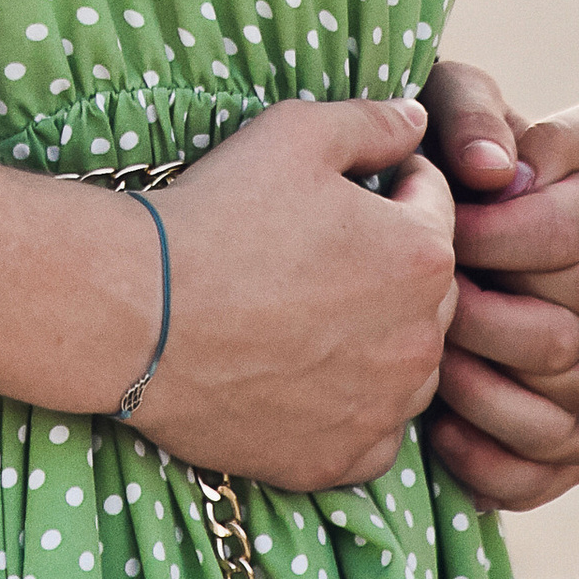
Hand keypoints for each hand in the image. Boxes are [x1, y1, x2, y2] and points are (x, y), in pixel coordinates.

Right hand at [126, 97, 458, 494]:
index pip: (436, 204)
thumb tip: (419, 118)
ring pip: (407, 364)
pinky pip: (373, 431)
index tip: (348, 186)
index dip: (394, 183)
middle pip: (428, 289)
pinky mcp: (341, 459)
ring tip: (309, 311)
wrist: (142, 314)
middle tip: (320, 249)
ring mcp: (383, 409)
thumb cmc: (219, 214)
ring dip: (379, 336)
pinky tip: (302, 373)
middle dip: (391, 262)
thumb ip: (373, 122)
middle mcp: (420, 341)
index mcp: (423, 256)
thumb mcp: (295, 133)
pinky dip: (352, 406)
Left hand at [418, 65, 578, 511]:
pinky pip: (551, 477)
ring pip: (570, 428)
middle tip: (429, 303)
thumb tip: (499, 174)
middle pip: (578, 359)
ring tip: (428, 361)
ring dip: (489, 402)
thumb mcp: (479, 101)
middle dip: (491, 331)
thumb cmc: (490, 145)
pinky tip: (439, 430)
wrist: (502, 207)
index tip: (446, 224)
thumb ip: (482, 115)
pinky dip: (494, 467)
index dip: (510, 251)